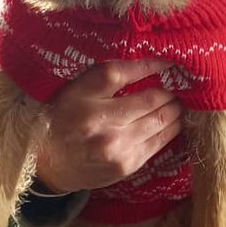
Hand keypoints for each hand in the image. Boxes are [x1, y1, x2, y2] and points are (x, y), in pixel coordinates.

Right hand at [33, 60, 183, 192]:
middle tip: (178, 85)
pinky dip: (171, 129)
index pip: (122, 72)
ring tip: (178, 102)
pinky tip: (174, 121)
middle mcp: (100, 120)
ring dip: (175, 109)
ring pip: (160, 120)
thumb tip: (146, 64)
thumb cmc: (63, 119)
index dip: (150, 65)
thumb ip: (103, 78)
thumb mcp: (74, 90)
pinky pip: (158, 142)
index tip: (168, 62)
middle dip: (170, 90)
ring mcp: (115, 145)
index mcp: (82, 95)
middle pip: (151, 99)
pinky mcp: (126, 164)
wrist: (46, 164)